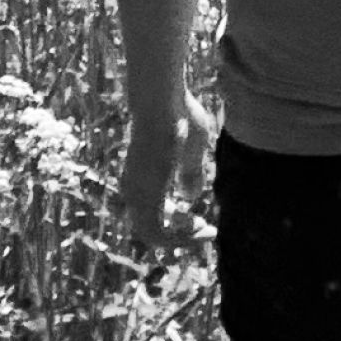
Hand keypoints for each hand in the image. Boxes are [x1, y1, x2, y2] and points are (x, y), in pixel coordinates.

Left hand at [118, 99, 214, 256]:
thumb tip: (189, 198)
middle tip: (207, 229)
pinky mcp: (143, 197)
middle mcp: (132, 190)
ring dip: (183, 238)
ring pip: (154, 235)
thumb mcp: (193, 148)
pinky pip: (157, 233)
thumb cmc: (179, 115)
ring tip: (207, 231)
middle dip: (182, 234)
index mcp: (141, 178)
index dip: (178, 222)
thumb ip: (191, 173)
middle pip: (153, 228)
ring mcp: (135, 195)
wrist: (161, 101)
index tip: (201, 220)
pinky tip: (201, 227)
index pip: (153, 212)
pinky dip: (179, 237)